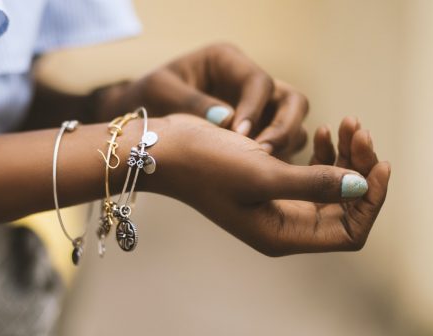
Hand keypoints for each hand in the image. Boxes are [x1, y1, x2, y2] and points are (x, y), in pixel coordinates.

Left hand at [95, 43, 308, 159]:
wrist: (139, 120)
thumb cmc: (146, 98)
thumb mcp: (160, 92)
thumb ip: (192, 103)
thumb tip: (229, 121)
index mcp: (227, 62)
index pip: (259, 82)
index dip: (255, 108)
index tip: (239, 135)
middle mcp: (248, 83)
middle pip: (292, 100)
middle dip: (284, 127)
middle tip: (262, 154)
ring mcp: (258, 109)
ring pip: (293, 125)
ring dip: (283, 146)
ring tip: (260, 168)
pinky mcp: (257, 133)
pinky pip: (280, 146)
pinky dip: (275, 160)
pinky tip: (257, 177)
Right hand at [148, 115, 389, 255]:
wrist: (167, 148)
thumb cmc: (206, 164)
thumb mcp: (261, 174)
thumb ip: (314, 184)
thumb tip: (360, 186)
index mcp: (283, 234)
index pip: (349, 231)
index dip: (370, 201)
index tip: (378, 163)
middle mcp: (284, 223)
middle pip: (344, 205)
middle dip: (359, 168)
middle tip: (359, 129)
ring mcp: (278, 202)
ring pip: (331, 185)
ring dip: (344, 155)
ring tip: (346, 123)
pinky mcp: (271, 180)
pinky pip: (312, 171)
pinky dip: (324, 151)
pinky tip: (322, 130)